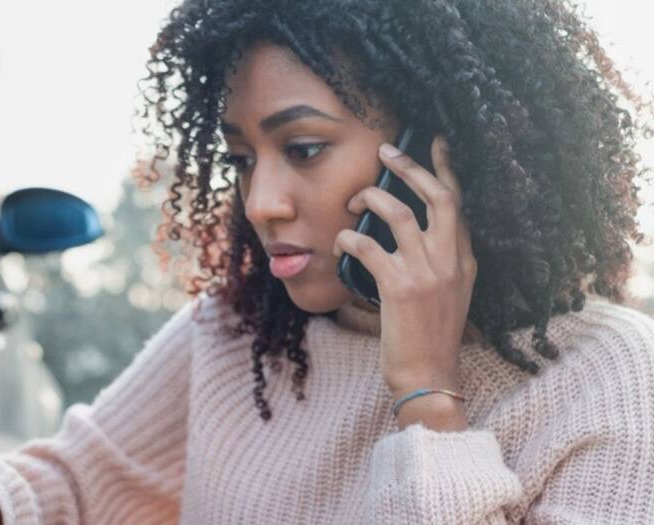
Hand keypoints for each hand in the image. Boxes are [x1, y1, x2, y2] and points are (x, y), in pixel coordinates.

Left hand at [333, 136, 475, 420]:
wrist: (429, 376)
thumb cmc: (430, 337)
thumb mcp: (450, 294)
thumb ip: (440, 261)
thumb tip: (411, 229)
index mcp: (465, 260)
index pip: (459, 204)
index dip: (446, 169)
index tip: (436, 142)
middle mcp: (452, 261)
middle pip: (437, 197)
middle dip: (411, 168)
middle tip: (385, 151)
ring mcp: (428, 273)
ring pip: (401, 215)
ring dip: (372, 199)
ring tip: (354, 200)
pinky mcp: (400, 288)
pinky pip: (369, 247)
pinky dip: (349, 239)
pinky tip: (340, 242)